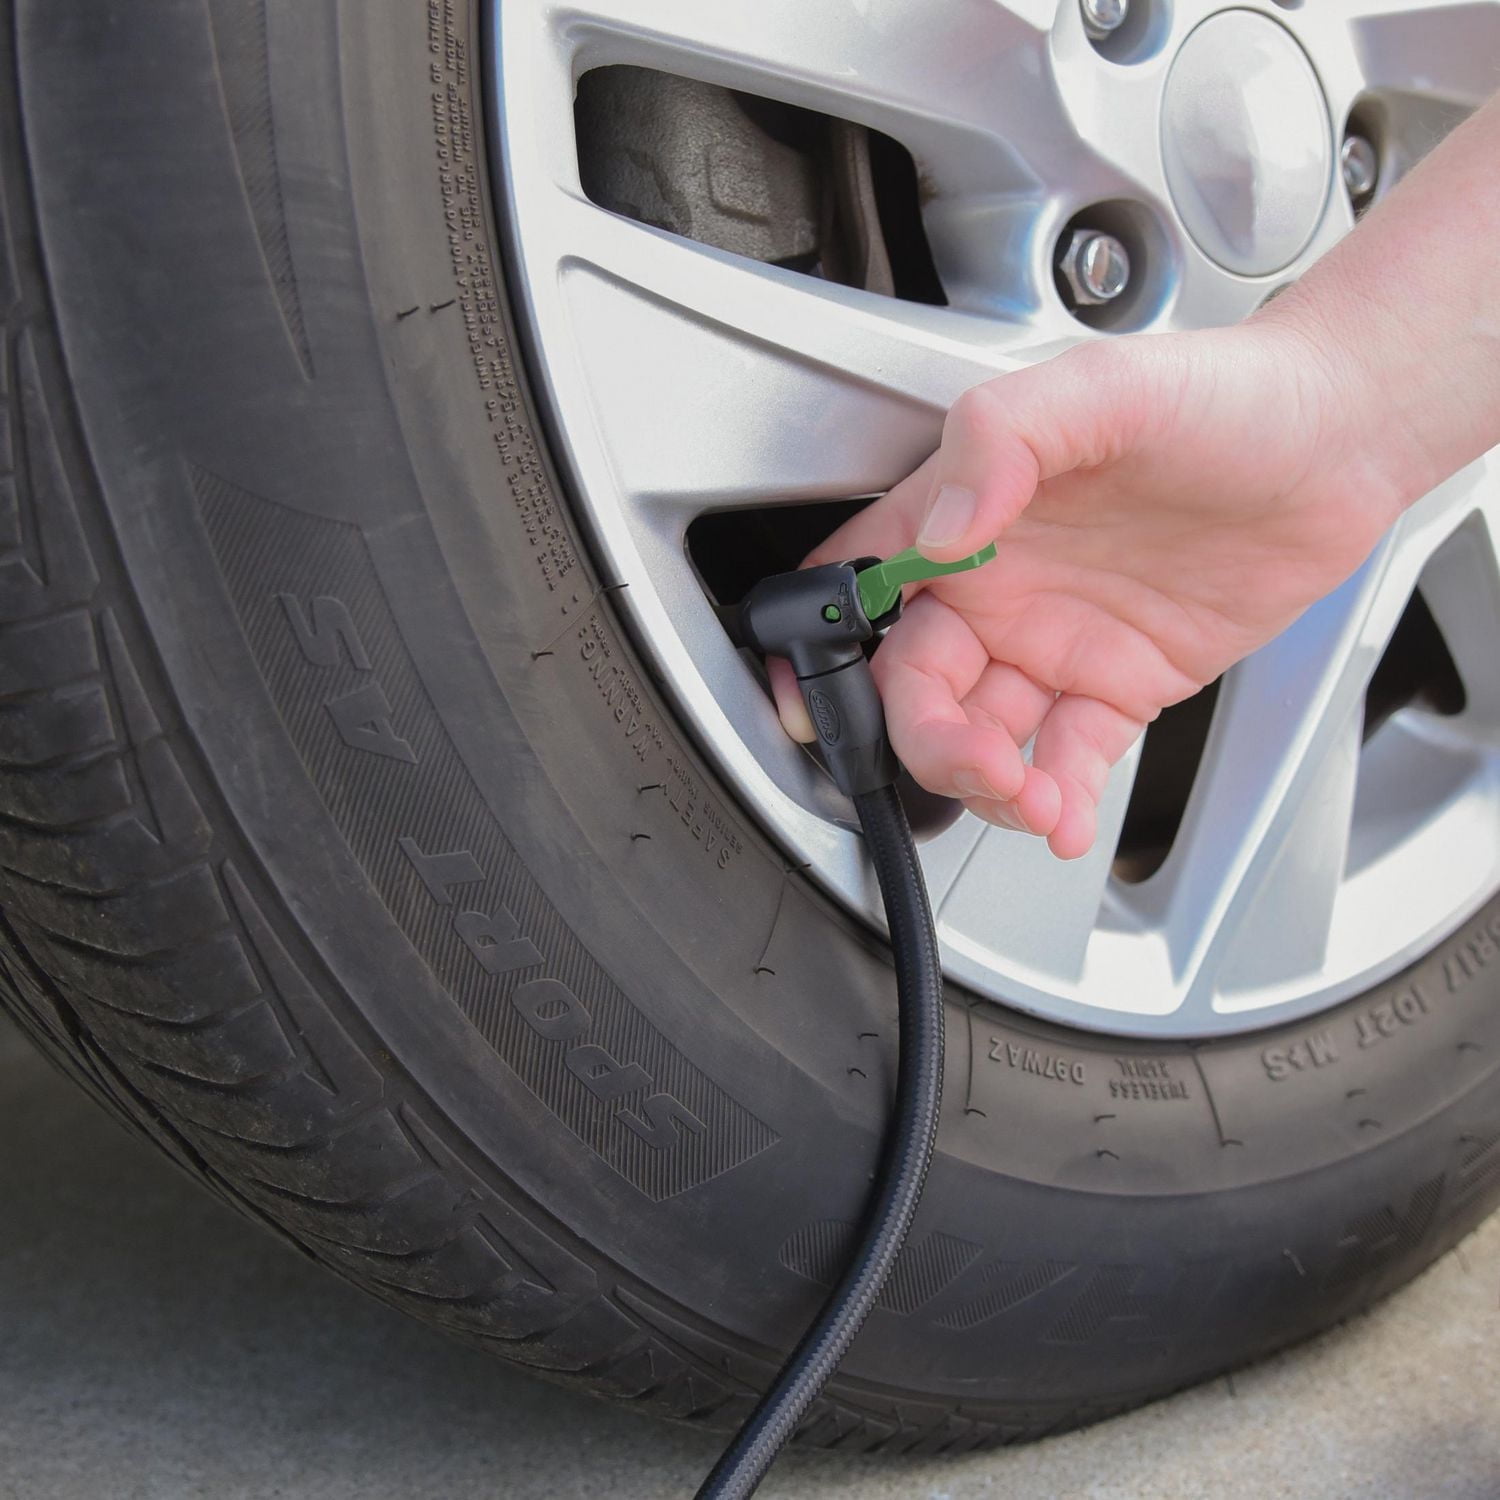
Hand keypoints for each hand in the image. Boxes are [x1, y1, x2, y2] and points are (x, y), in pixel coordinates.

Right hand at [773, 320, 1407, 857]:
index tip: (818, 701)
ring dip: (991, 785)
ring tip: (1034, 803)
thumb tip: (943, 528)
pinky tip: (1064, 817)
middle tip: (980, 763)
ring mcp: (1056, 642)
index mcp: (967, 513)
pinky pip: (1066, 756)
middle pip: (917, 688)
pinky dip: (1057, 797)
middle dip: (931, 742)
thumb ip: (1004, 442)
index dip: (821, 646)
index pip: (862, 587)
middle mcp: (999, 585)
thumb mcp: (1100, 388)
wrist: (1340, 440)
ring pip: (983, 736)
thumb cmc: (1221, 394)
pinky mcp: (1118, 686)